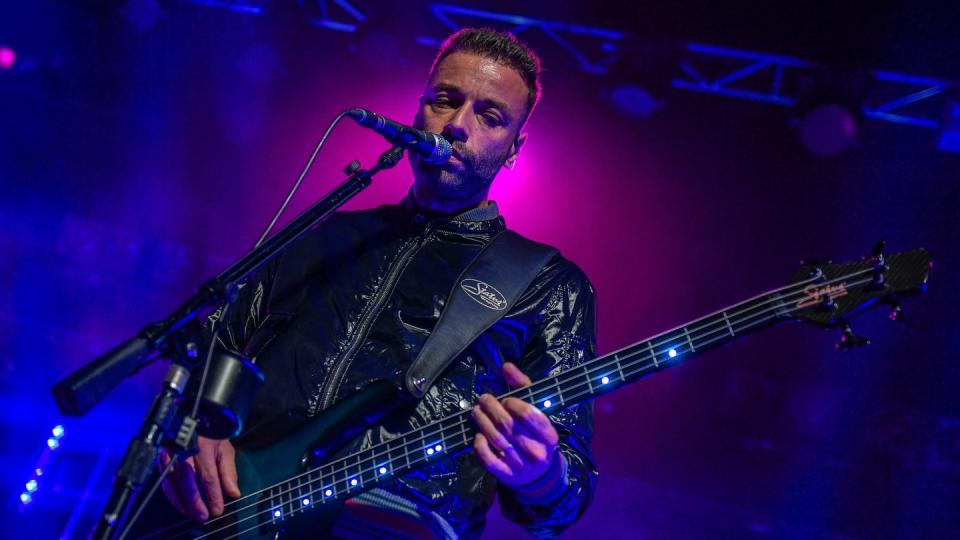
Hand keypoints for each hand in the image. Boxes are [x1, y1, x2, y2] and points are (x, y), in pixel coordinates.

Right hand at [160, 436, 240, 521]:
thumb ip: (228, 472)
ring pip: (172, 483)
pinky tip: (179, 502)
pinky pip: (164, 479)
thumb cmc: (211, 433)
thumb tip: (233, 493)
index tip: (217, 510)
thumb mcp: (225, 449)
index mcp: (203, 447)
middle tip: (202, 516)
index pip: (208, 477)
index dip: (213, 496)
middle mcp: (184, 450)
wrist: (194, 416)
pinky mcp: (161, 456)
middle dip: (195, 503)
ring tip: (191, 513)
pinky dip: (172, 493)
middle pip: (187, 482)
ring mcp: (170, 453)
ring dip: (181, 501)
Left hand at [471, 362, 559, 487]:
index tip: (505, 399)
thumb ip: (523, 387)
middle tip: (483, 399)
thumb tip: (506, 366)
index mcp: (549, 435)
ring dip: (482, 422)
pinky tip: (477, 435)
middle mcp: (537, 452)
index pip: (528, 414)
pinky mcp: (507, 476)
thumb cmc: (536, 435)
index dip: (512, 403)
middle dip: (492, 409)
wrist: (539, 474)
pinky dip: (480, 446)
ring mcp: (522, 466)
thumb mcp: (536, 410)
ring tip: (476, 411)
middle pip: (508, 425)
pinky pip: (489, 460)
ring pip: (496, 440)